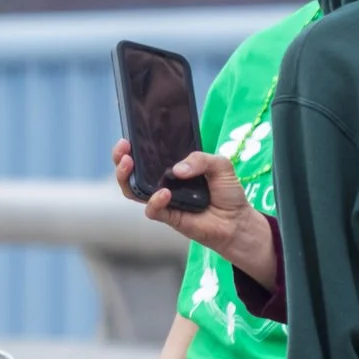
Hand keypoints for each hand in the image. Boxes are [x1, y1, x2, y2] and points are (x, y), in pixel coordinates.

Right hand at [112, 142, 274, 283]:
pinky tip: (164, 193)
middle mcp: (163, 183)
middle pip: (131, 172)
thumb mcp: (220, 164)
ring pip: (133, 191)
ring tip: (129, 163)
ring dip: (126, 177)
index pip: (147, 156)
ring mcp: (163, 201)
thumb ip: (200, 159)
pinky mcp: (168, 217)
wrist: (237, 221)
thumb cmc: (227, 192)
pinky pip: (152, 210)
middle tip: (123, 149)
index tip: (128, 138)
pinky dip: (154, 201)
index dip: (134, 147)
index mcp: (172, 168)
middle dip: (120, 159)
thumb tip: (177, 170)